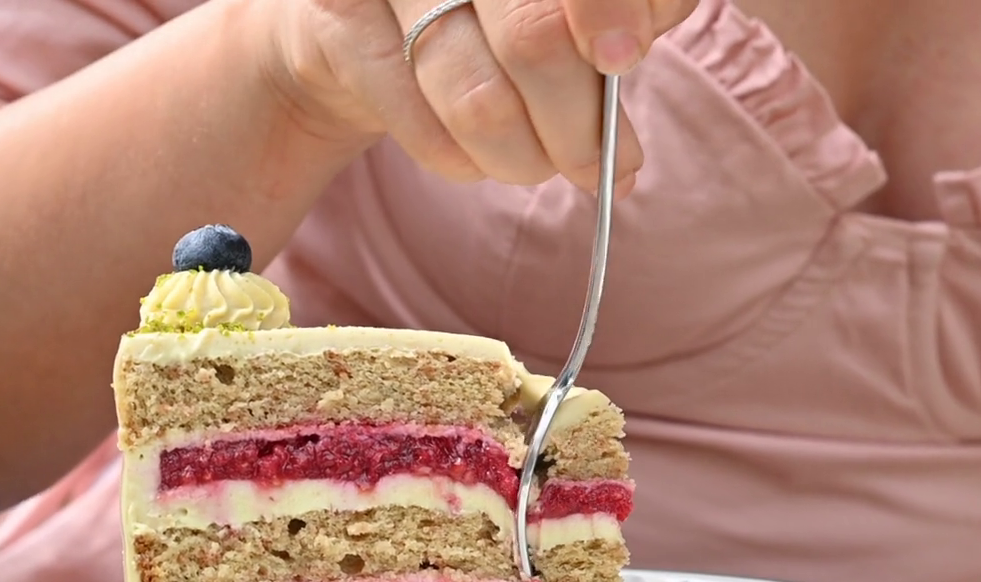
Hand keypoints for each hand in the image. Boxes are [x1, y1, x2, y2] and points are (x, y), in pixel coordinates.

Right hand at [266, 0, 698, 194]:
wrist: (355, 29)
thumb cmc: (489, 14)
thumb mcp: (564, 3)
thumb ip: (627, 7)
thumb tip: (641, 46)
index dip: (607, 13)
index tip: (623, 61)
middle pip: (534, 38)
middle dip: (580, 126)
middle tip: (600, 166)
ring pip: (481, 100)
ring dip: (525, 159)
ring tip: (540, 167)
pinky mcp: (339, 22)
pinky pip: (422, 126)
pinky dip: (464, 161)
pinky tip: (478, 158)